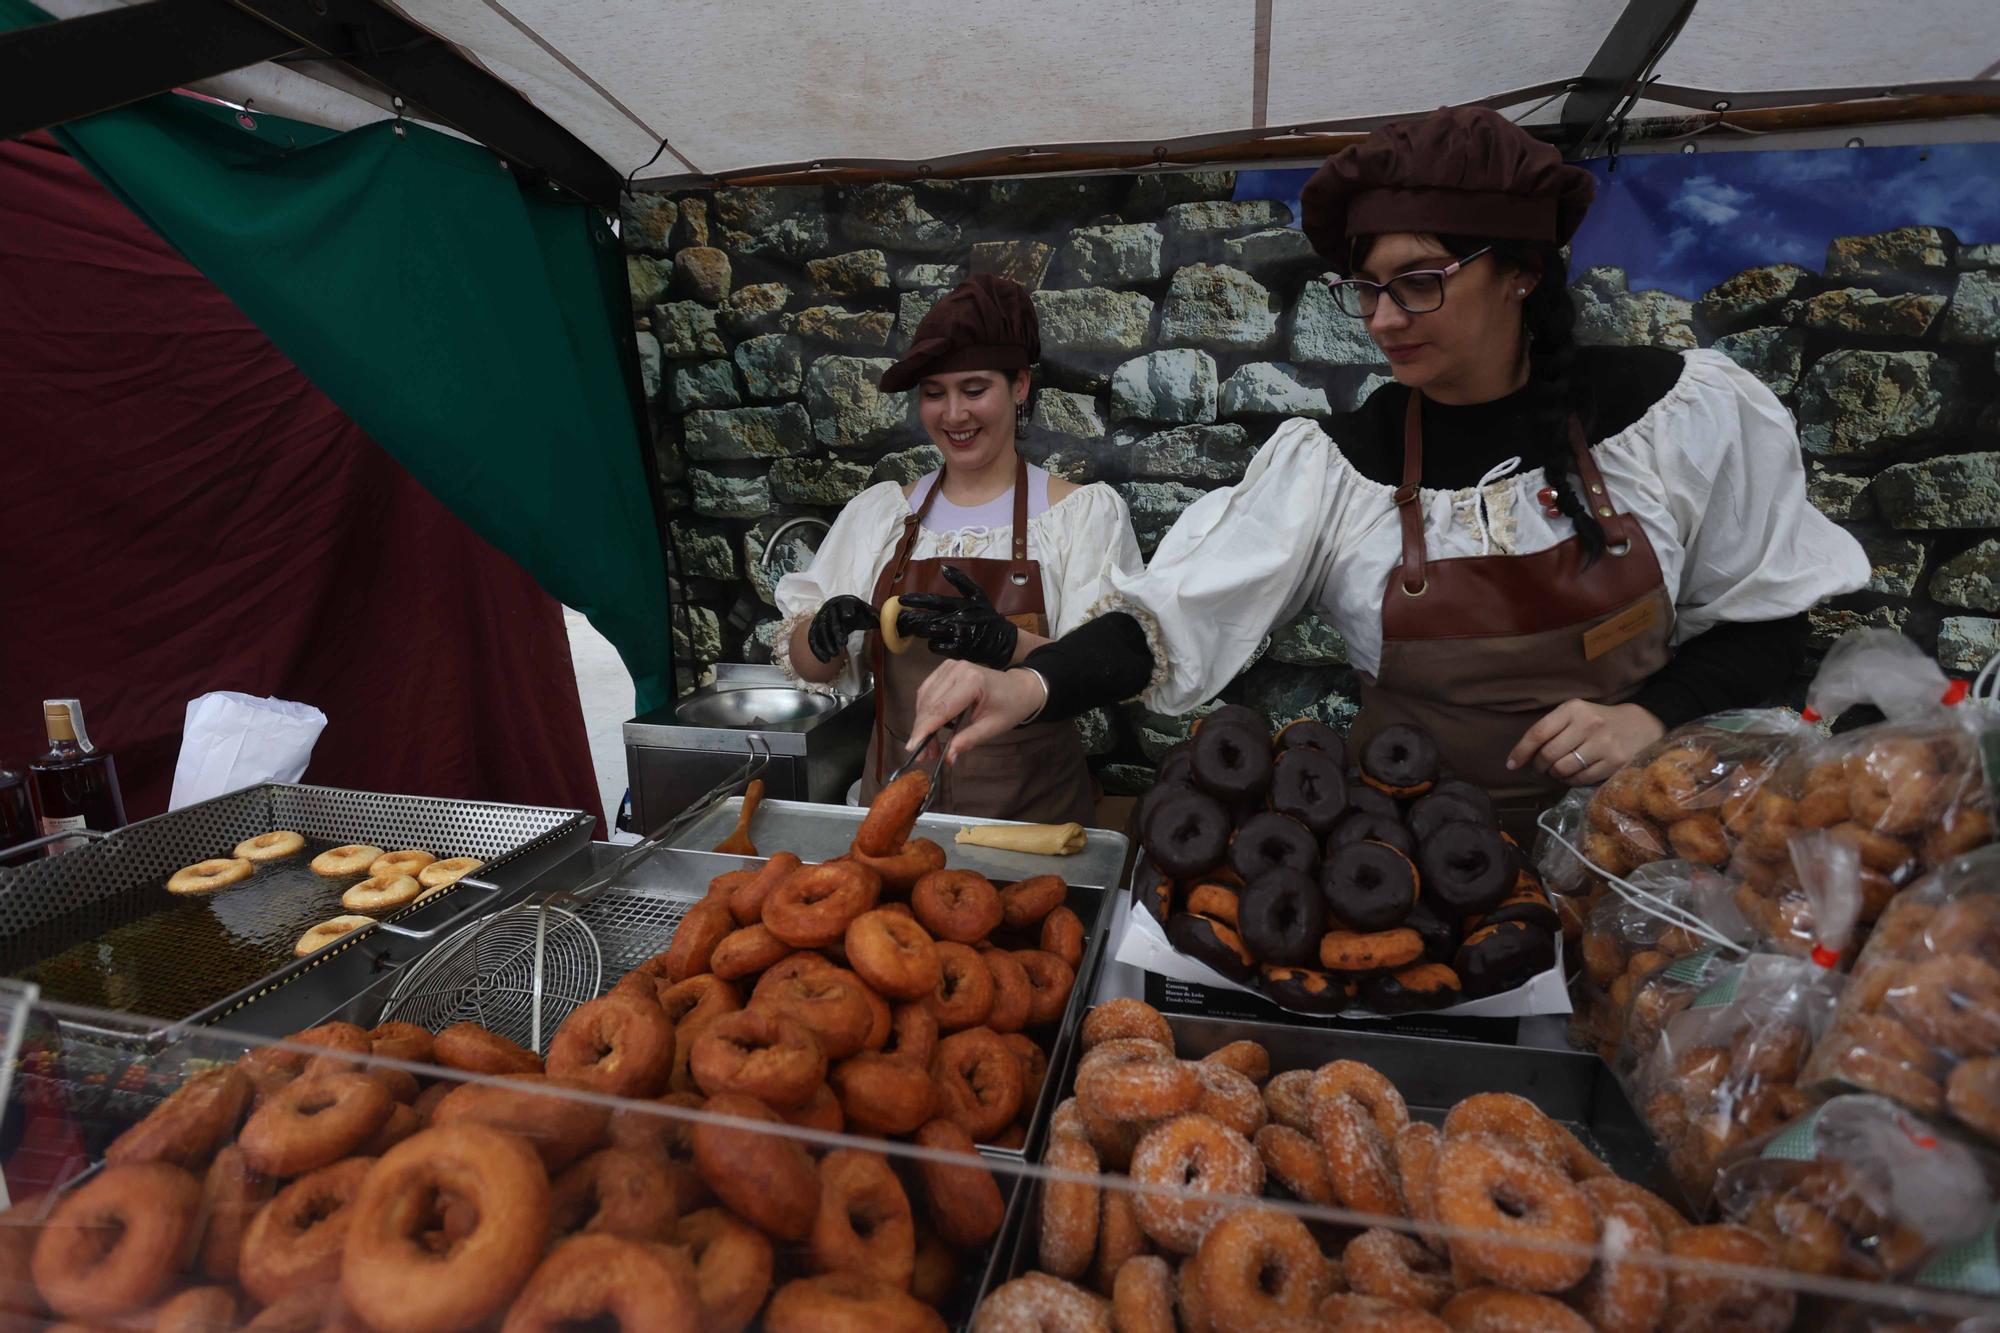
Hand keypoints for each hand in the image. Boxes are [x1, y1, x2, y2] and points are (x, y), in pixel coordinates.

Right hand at [807, 595, 875, 662]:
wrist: (839, 610)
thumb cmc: (855, 612)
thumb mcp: (865, 612)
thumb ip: (874, 616)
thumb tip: (883, 621)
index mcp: (844, 603)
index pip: (845, 604)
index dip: (847, 609)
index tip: (849, 616)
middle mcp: (831, 610)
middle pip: (832, 621)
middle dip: (836, 632)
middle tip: (842, 643)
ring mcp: (822, 620)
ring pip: (822, 631)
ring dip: (827, 643)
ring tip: (834, 654)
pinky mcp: (815, 630)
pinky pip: (815, 640)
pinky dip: (819, 650)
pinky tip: (825, 659)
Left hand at [897, 565, 1018, 669]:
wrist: (1003, 641)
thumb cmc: (988, 617)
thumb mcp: (978, 595)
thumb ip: (961, 581)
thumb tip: (943, 567)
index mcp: (960, 604)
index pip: (934, 601)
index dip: (916, 600)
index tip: (901, 600)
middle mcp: (958, 619)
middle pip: (927, 620)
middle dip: (914, 620)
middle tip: (905, 621)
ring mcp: (958, 636)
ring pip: (929, 633)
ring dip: (923, 632)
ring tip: (922, 630)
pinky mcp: (958, 650)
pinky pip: (936, 647)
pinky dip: (934, 644)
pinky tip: (939, 641)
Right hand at [909, 660, 1045, 762]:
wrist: (1020, 687)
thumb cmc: (1010, 707)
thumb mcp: (993, 728)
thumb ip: (969, 740)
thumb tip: (948, 757)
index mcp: (972, 681)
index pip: (941, 708)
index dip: (924, 730)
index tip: (912, 749)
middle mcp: (957, 669)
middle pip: (929, 703)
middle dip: (922, 730)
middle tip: (924, 755)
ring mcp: (950, 666)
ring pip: (924, 696)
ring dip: (922, 721)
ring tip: (928, 744)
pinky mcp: (946, 668)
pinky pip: (927, 690)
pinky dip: (925, 709)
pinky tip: (929, 726)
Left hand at [1506, 700, 1665, 785]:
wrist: (1641, 724)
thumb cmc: (1599, 721)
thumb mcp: (1576, 715)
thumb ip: (1552, 729)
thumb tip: (1523, 756)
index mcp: (1573, 709)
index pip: (1538, 732)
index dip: (1521, 751)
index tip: (1511, 764)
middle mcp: (1587, 724)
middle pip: (1548, 754)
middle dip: (1539, 766)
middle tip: (1540, 768)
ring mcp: (1603, 744)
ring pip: (1563, 769)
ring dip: (1555, 774)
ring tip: (1558, 770)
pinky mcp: (1615, 761)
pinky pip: (1580, 779)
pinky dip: (1570, 780)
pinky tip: (1572, 775)